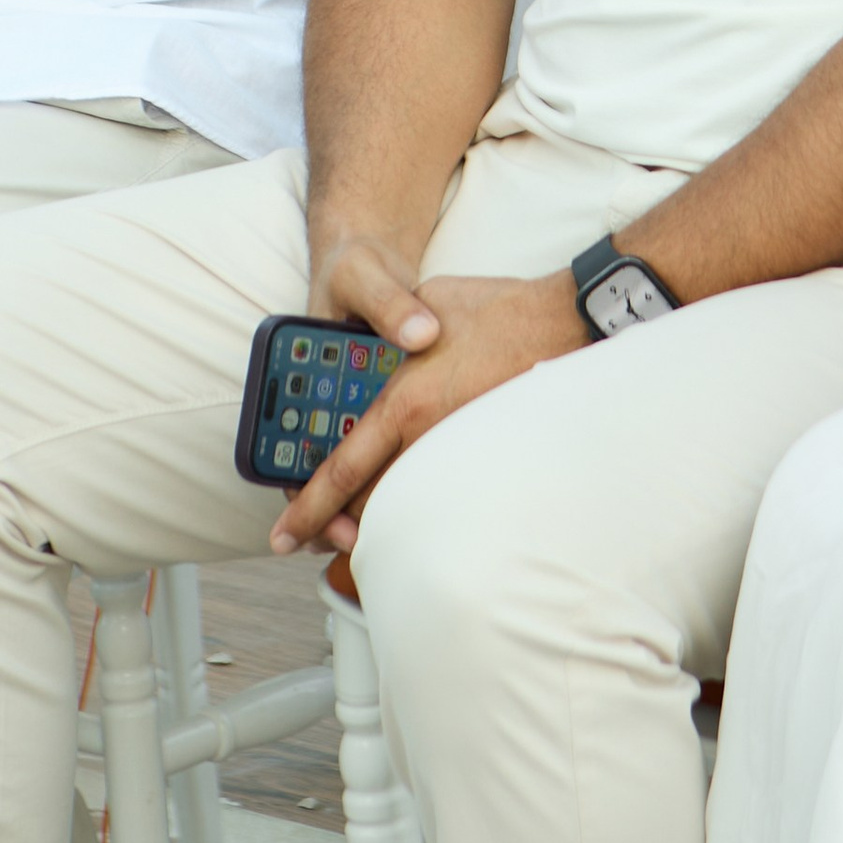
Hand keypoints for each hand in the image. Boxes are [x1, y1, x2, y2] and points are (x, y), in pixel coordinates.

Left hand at [268, 258, 579, 556]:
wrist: (560, 320)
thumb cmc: (494, 307)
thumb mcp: (427, 300)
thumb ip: (395, 325)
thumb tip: (388, 338)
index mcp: (403, 402)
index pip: (342, 469)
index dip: (307, 508)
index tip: (282, 536)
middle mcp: (426, 435)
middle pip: (368, 501)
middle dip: (335, 528)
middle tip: (310, 541)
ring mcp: (458, 447)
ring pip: (405, 501)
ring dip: (375, 516)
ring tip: (352, 526)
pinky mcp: (486, 449)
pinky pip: (441, 487)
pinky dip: (417, 498)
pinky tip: (411, 499)